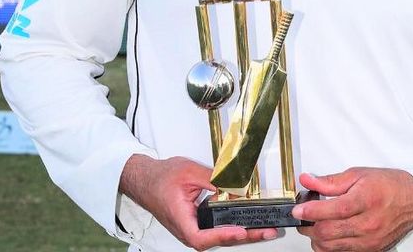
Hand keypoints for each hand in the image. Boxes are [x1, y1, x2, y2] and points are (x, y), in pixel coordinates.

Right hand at [119, 154, 276, 250]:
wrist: (146, 178)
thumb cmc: (161, 177)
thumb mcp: (189, 172)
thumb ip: (212, 179)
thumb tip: (234, 186)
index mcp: (181, 220)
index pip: (201, 237)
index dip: (222, 236)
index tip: (240, 230)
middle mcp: (187, 229)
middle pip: (216, 240)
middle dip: (244, 236)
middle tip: (267, 231)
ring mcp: (192, 228)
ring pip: (218, 237)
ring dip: (242, 233)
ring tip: (264, 229)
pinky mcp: (197, 223)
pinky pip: (216, 229)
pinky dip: (233, 226)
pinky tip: (248, 221)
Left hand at [293, 168, 412, 251]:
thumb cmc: (389, 185)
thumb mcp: (358, 174)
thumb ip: (330, 180)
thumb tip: (307, 180)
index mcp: (365, 200)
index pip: (332, 210)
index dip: (310, 210)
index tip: (297, 209)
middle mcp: (368, 224)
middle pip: (328, 233)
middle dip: (309, 226)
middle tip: (303, 216)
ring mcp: (370, 241)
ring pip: (332, 248)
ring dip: (317, 238)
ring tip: (316, 224)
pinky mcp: (371, 250)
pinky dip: (331, 246)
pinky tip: (330, 234)